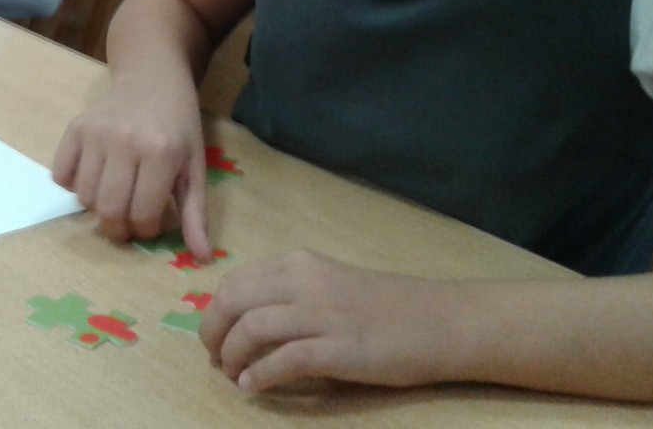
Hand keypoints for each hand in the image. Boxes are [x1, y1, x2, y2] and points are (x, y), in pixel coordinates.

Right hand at [49, 67, 210, 258]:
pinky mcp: (75, 128)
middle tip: (127, 220)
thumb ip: (195, 213)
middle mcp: (124, 141)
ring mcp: (95, 133)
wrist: (152, 80)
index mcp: (160, 153)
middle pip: (108, 210)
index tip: (151, 222)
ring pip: (83, 197)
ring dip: (97, 207)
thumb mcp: (194, 167)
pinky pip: (61, 175)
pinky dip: (72, 186)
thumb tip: (202, 257)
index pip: (142, 214)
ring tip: (115, 195)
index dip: (146, 229)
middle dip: (117, 227)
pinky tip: (93, 177)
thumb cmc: (178, 127)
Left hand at [201, 250, 456, 391]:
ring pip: (251, 327)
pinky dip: (260, 375)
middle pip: (233, 300)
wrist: (440, 322)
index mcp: (300, 263)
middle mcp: (306, 281)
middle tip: (215, 358)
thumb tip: (244, 323)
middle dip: (213, 332)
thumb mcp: (330, 286)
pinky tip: (253, 388)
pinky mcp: (339, 348)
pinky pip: (284, 359)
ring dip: (232, 356)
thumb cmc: (386, 308)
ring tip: (233, 375)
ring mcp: (323, 314)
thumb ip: (291, 295)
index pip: (235, 280)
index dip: (215, 311)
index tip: (215, 335)